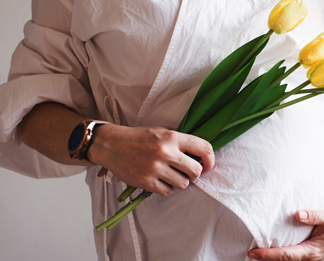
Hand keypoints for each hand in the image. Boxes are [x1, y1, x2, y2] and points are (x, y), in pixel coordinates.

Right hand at [87, 124, 214, 195]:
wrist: (113, 145)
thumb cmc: (140, 138)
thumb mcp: (162, 131)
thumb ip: (180, 141)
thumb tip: (200, 156)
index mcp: (172, 137)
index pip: (204, 148)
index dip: (210, 160)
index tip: (207, 165)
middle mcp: (166, 152)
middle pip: (196, 171)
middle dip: (194, 174)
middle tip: (187, 172)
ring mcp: (156, 168)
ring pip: (183, 184)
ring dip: (180, 182)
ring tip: (170, 175)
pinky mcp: (146, 181)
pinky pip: (168, 192)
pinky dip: (166, 188)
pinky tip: (160, 180)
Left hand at [247, 209, 323, 260]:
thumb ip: (314, 215)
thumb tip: (298, 214)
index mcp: (311, 252)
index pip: (285, 256)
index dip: (267, 255)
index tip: (252, 253)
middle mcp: (308, 260)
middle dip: (264, 260)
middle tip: (246, 254)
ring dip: (270, 260)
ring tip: (252, 254)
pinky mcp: (306, 259)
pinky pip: (290, 260)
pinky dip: (278, 258)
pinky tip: (266, 252)